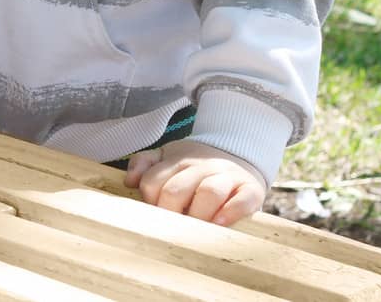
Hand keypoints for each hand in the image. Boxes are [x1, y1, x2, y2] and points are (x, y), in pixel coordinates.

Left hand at [123, 139, 266, 225]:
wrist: (239, 153)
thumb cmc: (197, 165)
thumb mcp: (169, 157)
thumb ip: (146, 164)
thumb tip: (129, 181)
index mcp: (178, 160)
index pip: (153, 181)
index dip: (149, 201)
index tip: (154, 214)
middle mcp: (202, 166)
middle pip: (177, 189)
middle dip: (169, 212)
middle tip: (171, 228)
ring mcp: (227, 177)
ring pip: (208, 192)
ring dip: (197, 214)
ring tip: (194, 229)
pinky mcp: (251, 189)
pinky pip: (242, 200)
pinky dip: (230, 213)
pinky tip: (220, 224)